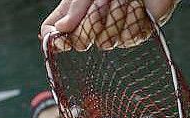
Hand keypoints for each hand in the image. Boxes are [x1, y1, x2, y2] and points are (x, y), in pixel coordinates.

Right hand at [41, 0, 179, 50]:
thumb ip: (75, 9)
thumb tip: (60, 30)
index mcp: (74, 11)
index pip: (53, 33)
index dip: (54, 41)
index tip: (60, 41)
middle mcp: (91, 25)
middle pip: (80, 42)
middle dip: (92, 19)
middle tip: (103, 0)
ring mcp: (112, 33)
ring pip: (106, 41)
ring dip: (115, 15)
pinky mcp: (133, 35)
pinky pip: (127, 38)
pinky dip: (132, 17)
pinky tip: (136, 5)